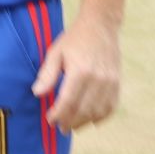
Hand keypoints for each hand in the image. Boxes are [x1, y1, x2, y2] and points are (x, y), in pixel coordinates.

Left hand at [31, 16, 120, 132]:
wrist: (101, 25)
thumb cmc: (75, 39)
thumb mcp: (56, 52)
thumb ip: (47, 74)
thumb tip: (37, 93)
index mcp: (80, 71)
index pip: (68, 102)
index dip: (58, 115)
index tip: (50, 120)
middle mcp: (97, 79)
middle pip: (83, 110)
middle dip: (70, 122)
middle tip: (61, 128)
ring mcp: (110, 82)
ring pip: (97, 112)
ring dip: (84, 122)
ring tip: (73, 126)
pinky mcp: (117, 83)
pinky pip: (111, 107)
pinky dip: (101, 117)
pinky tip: (91, 120)